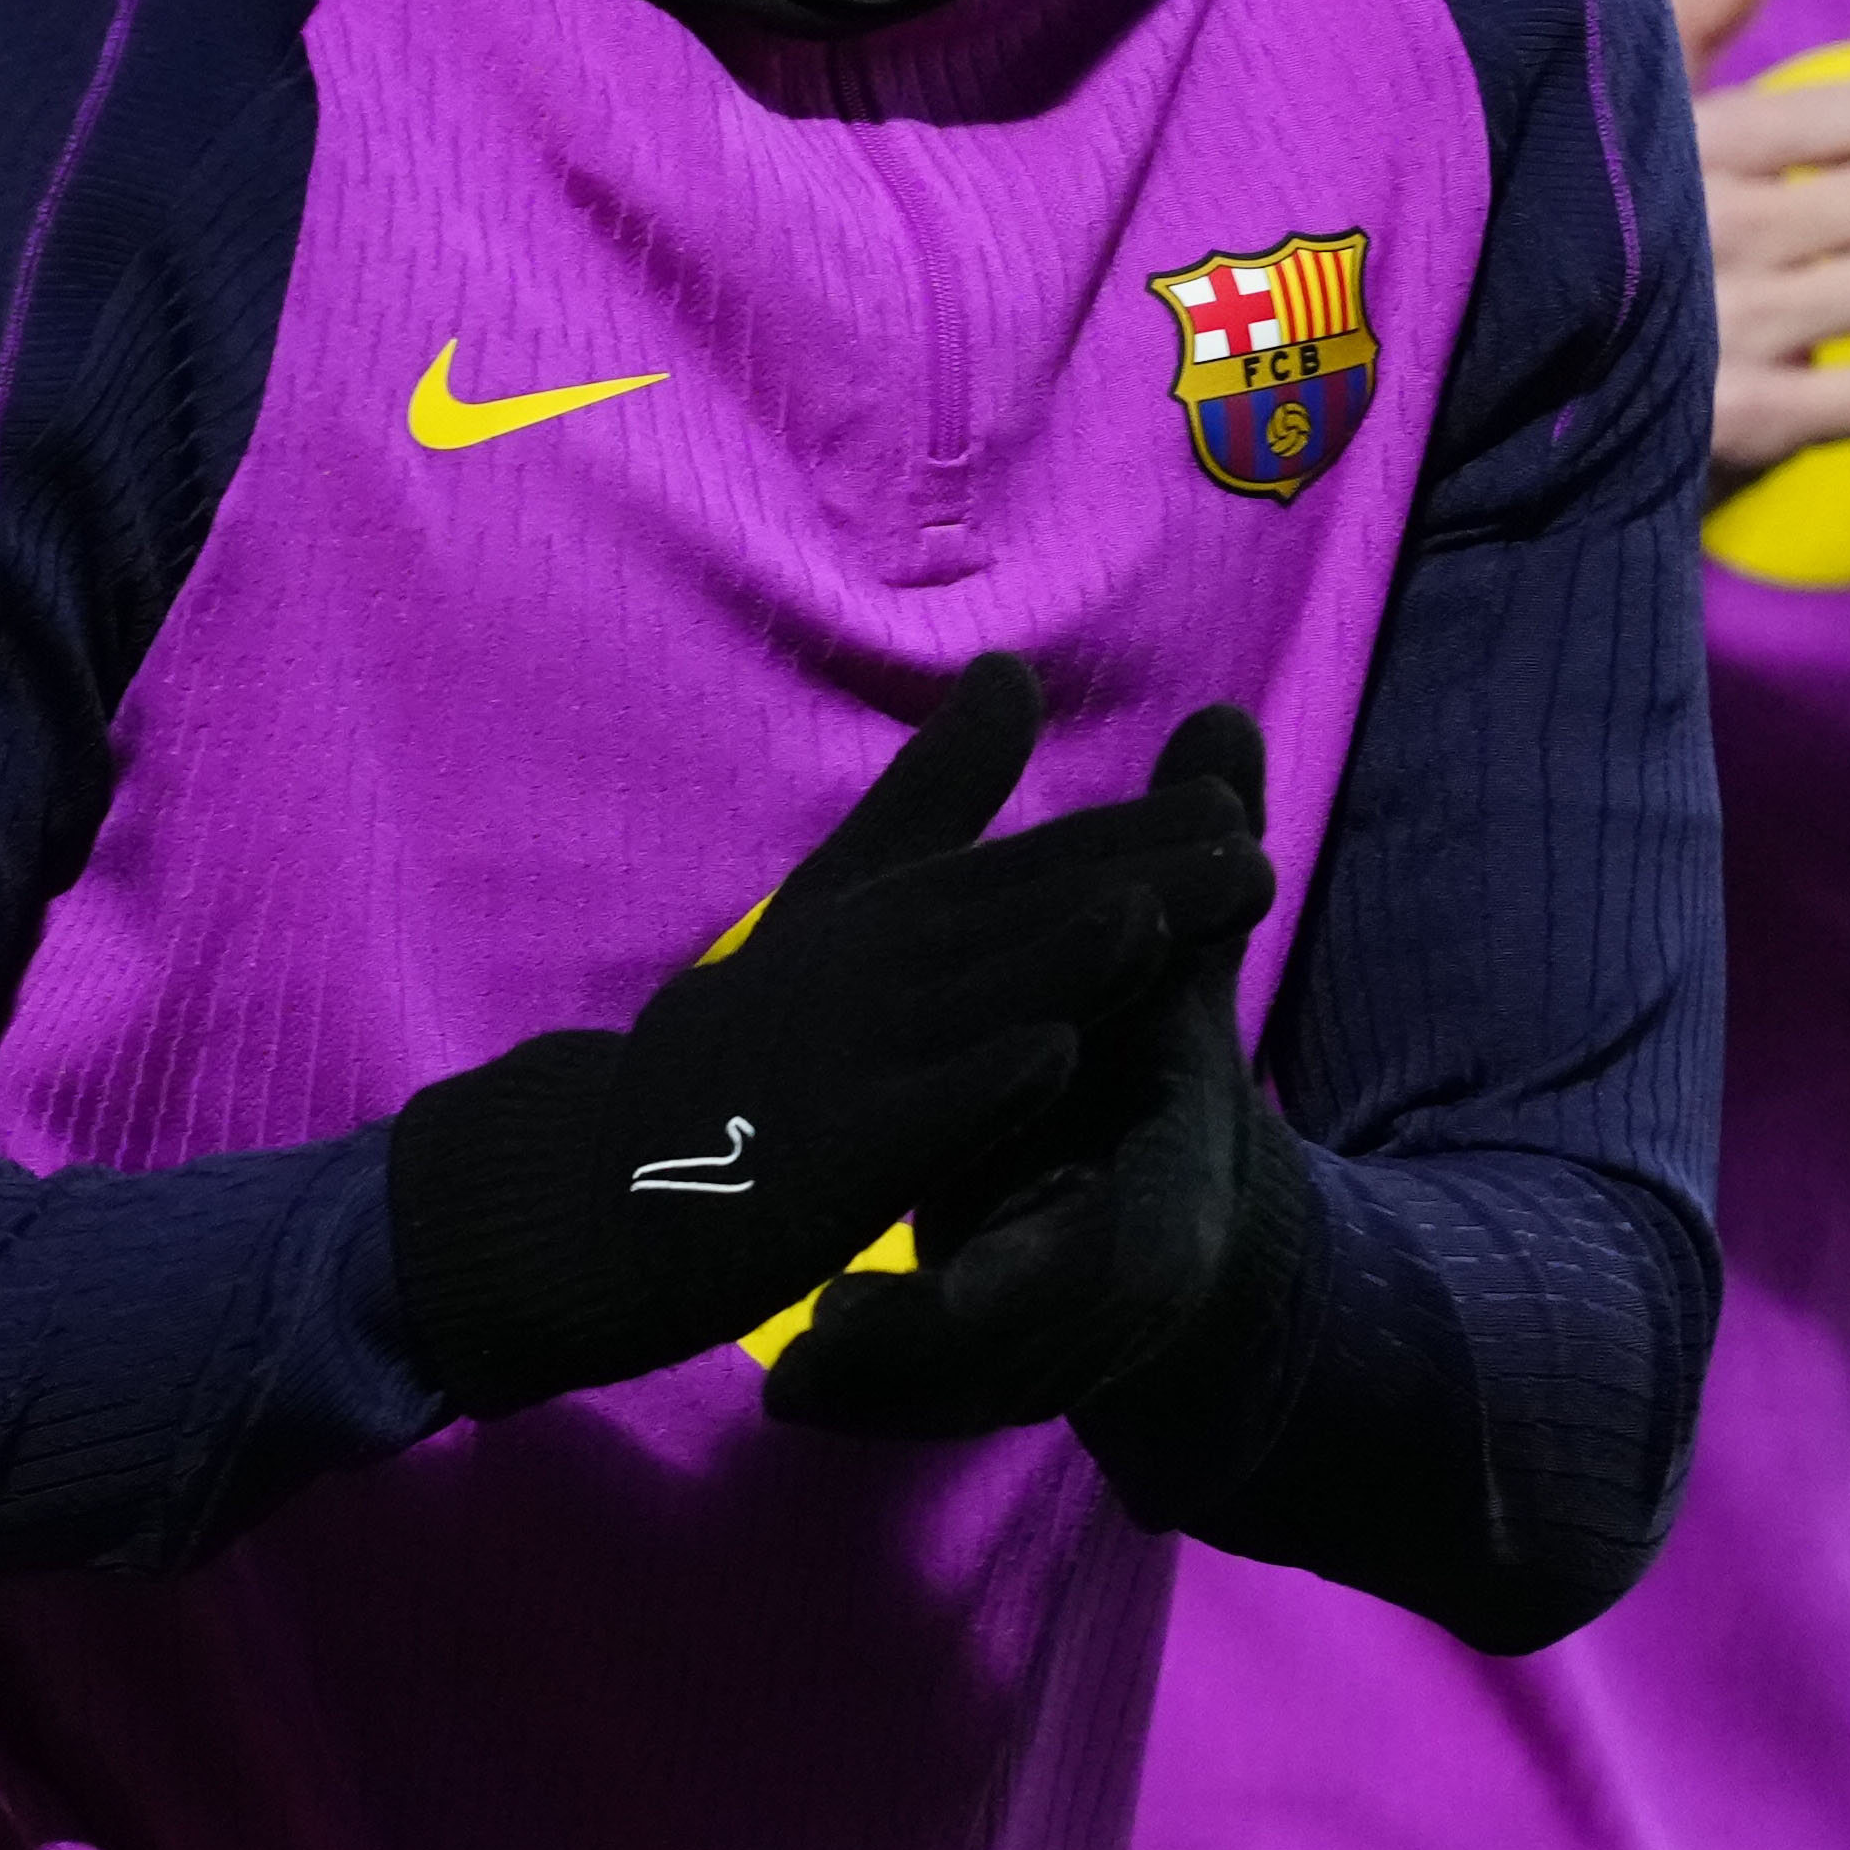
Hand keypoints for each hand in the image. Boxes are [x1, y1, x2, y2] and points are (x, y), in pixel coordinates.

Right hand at [381, 656, 1267, 1417]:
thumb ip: (934, 797)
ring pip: (970, 1004)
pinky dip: (976, 1088)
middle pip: (1017, 920)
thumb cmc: (742, 1042)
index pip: (1030, 864)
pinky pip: (906, 1126)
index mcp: (890, 915)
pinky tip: (1049, 1060)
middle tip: (1252, 848)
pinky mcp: (818, 1164)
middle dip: (1135, 882)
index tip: (1240, 797)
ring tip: (1158, 919)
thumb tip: (1014, 668)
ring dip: (1064, 960)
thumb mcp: (838, 901)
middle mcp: (872, 973)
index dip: (1135, 833)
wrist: (597, 1181)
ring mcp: (844, 1065)